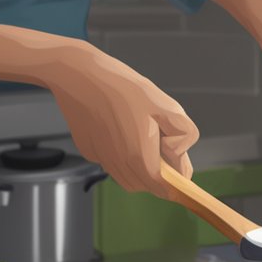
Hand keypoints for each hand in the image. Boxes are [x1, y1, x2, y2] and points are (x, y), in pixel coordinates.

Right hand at [44, 44, 198, 198]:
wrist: (78, 74)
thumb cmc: (122, 87)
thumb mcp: (166, 107)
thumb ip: (184, 135)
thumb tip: (180, 155)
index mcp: (139, 157)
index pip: (162, 188)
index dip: (175, 184)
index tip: (181, 176)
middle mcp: (118, 164)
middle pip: (144, 185)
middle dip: (157, 176)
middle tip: (164, 152)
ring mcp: (100, 158)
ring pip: (126, 178)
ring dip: (139, 169)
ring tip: (142, 139)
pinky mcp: (88, 150)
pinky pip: (110, 163)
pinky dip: (120, 157)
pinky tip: (120, 131)